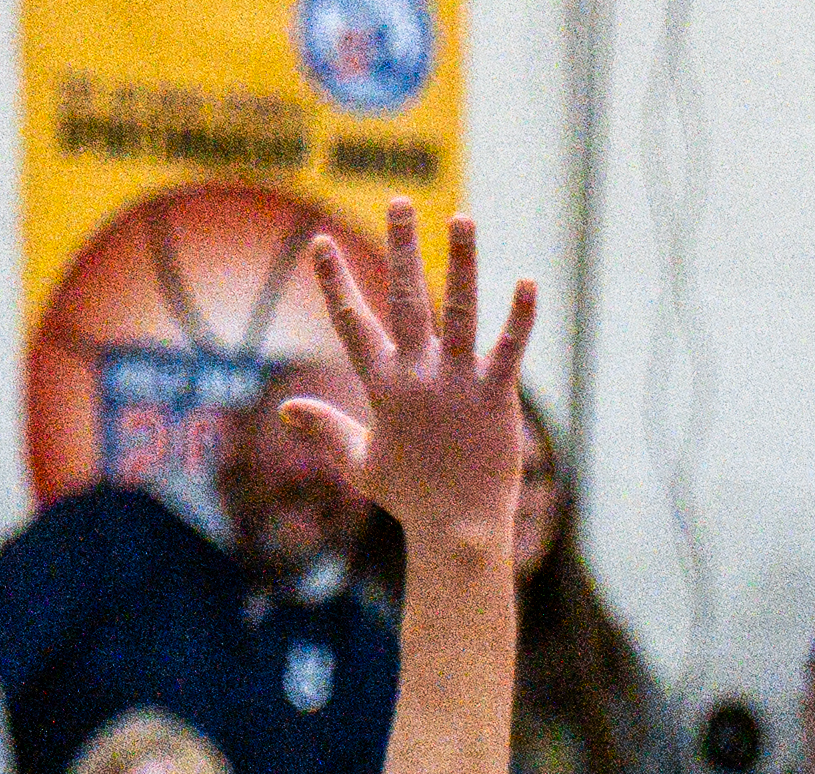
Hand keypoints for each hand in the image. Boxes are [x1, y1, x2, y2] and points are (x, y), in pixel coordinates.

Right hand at [296, 201, 538, 554]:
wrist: (458, 530)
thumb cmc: (411, 498)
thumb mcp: (360, 462)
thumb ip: (325, 429)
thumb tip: (286, 410)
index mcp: (383, 386)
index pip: (352, 323)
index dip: (334, 283)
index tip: (320, 242)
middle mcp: (417, 375)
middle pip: (405, 299)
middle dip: (400, 248)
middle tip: (400, 202)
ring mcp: (458, 382)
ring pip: (458, 311)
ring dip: (461, 262)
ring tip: (463, 218)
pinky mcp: (497, 395)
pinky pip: (510, 348)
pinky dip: (520, 317)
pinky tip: (528, 282)